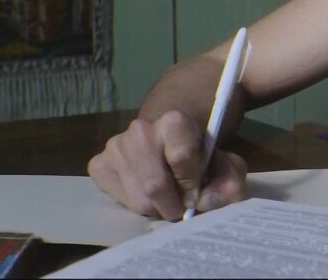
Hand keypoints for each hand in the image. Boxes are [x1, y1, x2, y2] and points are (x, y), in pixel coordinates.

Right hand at [87, 110, 249, 218]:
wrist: (168, 136)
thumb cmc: (199, 154)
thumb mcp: (225, 164)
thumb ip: (228, 182)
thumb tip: (209, 202)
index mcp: (174, 121)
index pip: (182, 159)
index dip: (193, 182)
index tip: (198, 188)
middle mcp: (140, 130)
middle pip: (155, 186)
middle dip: (174, 204)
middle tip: (182, 204)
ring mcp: (115, 146)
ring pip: (138, 199)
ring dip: (157, 207)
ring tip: (167, 194)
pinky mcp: (99, 164)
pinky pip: (120, 201)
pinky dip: (138, 203)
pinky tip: (146, 190)